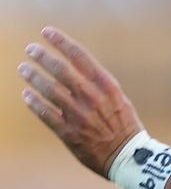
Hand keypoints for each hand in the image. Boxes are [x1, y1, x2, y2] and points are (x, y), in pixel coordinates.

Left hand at [18, 27, 143, 175]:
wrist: (129, 156)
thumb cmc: (124, 126)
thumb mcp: (118, 100)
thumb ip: (97, 86)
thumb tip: (74, 71)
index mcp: (107, 86)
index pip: (80, 56)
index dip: (61, 42)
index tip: (46, 32)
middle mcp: (93, 97)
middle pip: (62, 70)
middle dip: (43, 56)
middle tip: (31, 49)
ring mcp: (80, 115)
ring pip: (50, 89)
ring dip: (34, 76)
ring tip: (23, 68)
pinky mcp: (69, 133)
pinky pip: (46, 114)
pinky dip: (34, 103)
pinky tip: (26, 94)